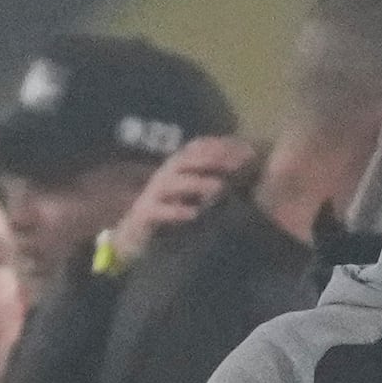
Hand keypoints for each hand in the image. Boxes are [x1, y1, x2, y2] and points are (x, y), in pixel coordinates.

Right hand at [107, 134, 256, 266]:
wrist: (134, 236)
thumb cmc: (170, 211)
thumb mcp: (193, 193)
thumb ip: (213, 182)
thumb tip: (244, 173)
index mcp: (177, 167)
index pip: (199, 148)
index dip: (222, 146)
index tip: (248, 152)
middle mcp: (164, 175)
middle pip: (187, 159)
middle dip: (213, 159)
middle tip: (238, 165)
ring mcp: (153, 193)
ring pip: (173, 182)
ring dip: (197, 182)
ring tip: (219, 187)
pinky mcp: (144, 213)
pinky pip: (159, 210)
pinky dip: (176, 211)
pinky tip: (194, 214)